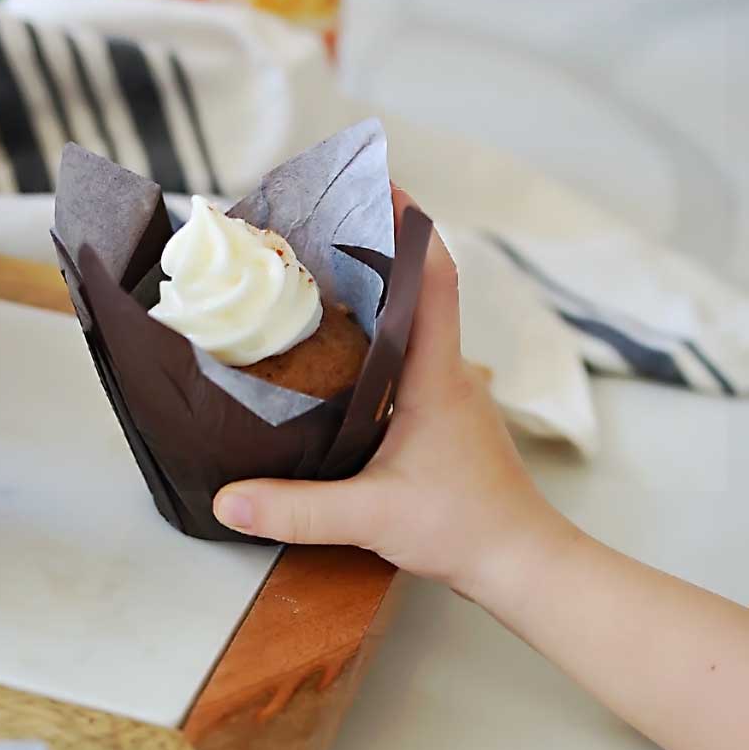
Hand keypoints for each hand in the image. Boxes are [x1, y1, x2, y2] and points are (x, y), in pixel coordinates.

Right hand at [213, 197, 568, 603]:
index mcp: (437, 375)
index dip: (410, 227)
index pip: (431, 279)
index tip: (382, 184)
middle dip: (377, 251)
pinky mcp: (446, 419)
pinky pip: (412, 358)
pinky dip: (380, 339)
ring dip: (378, 296)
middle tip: (323, 227)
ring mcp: (452, 394)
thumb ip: (297, 510)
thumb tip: (227, 498)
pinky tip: (341, 357)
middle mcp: (449, 373)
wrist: (522, 565)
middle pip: (419, 290)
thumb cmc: (465, 530)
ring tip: (319, 280)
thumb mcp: (372, 517)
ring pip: (415, 326)